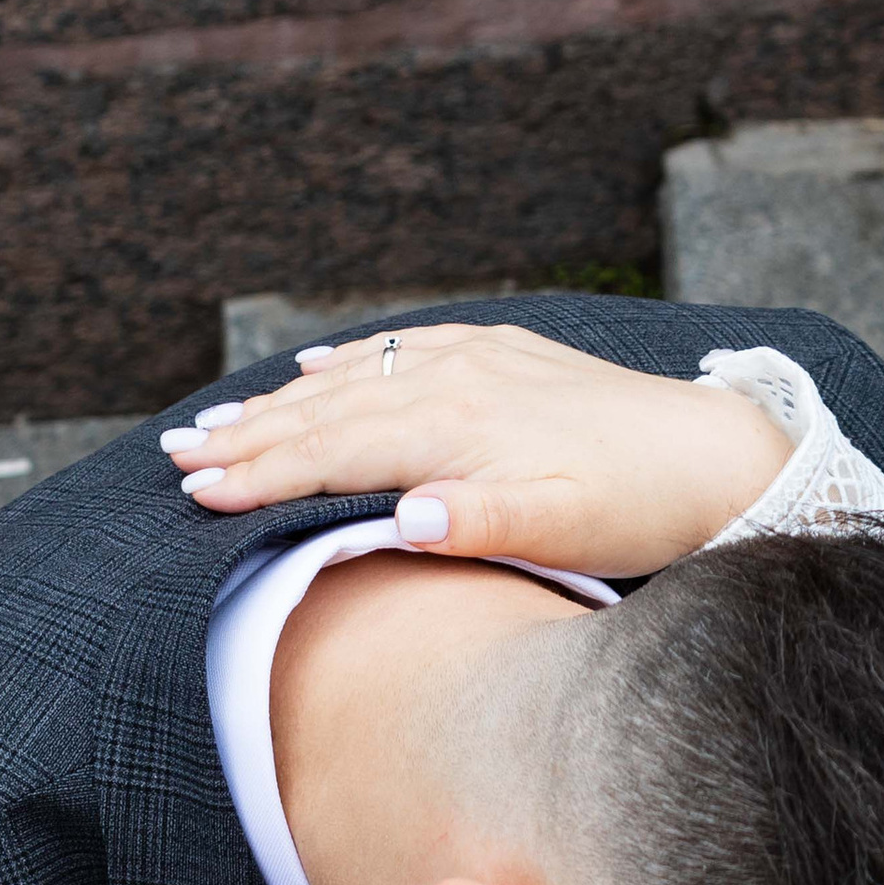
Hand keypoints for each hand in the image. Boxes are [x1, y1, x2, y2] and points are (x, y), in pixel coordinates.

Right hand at [160, 323, 791, 579]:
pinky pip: (398, 354)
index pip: (333, 454)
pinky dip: (344, 366)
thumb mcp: (564, 530)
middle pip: (326, 412)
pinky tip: (311, 370)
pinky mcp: (499, 355)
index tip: (196, 494)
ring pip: (352, 381)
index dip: (260, 475)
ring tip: (211, 421)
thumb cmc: (635, 508)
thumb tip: (407, 517)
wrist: (712, 456)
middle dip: (244, 436)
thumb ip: (482, 525)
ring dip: (277, 403)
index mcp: (455, 427)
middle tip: (171, 457)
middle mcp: (453, 379)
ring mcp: (474, 360)